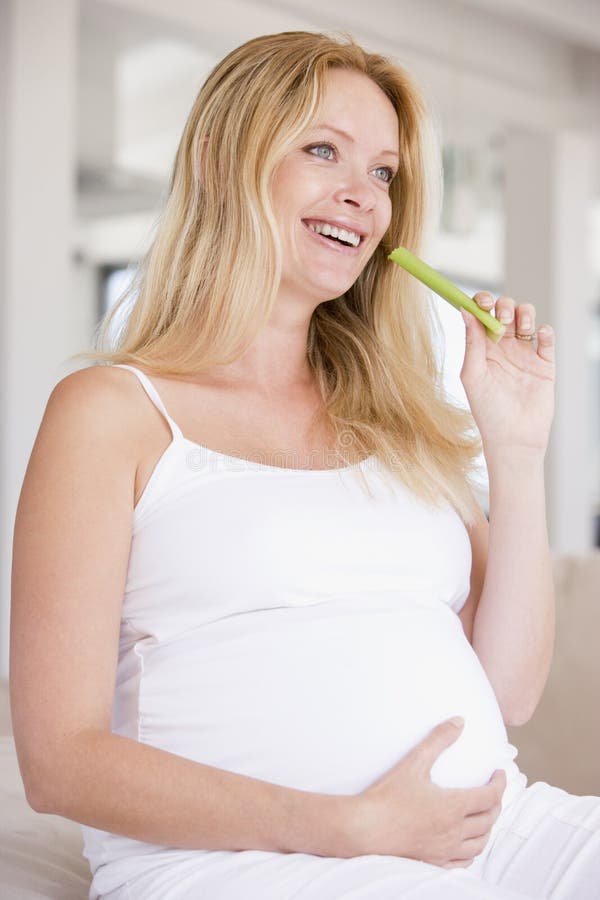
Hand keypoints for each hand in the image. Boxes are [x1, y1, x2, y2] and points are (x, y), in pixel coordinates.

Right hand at [345, 718, 506, 866]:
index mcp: (454, 806)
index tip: (500, 774)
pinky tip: (466, 845)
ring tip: (484, 817)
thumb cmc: (387, 795)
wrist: (365, 829)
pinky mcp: (433, 862)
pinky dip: (471, 852)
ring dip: (487, 829)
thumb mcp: (414, 762)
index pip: (490, 796)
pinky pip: (462, 863)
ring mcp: (445, 850)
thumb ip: (438, 740)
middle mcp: (454, 831)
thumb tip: (458, 722)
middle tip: (493, 791)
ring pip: (479, 844)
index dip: (500, 784)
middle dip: (496, 804)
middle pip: (489, 820)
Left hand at [460, 294, 554, 456]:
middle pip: (506, 311)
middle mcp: (502, 347)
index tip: (483, 302)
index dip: (482, 302)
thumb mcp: (473, 375)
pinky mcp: (544, 364)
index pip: (481, 315)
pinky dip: (546, 331)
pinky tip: (540, 336)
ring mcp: (524, 354)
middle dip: (505, 305)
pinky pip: (547, 339)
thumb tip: (465, 311)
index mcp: (481, 348)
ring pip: (527, 319)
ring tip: (522, 325)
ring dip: (526, 312)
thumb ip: (472, 343)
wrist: (514, 438)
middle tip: (503, 316)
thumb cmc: (487, 411)